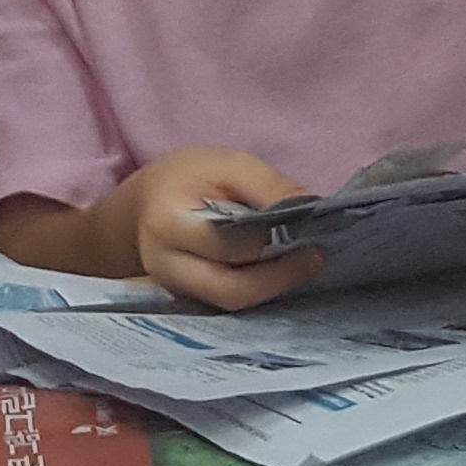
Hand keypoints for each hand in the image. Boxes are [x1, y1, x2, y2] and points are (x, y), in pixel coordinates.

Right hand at [120, 147, 320, 309]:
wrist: (148, 203)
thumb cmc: (186, 177)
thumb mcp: (225, 162)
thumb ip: (266, 183)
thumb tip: (311, 208)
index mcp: (168, 224)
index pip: (228, 244)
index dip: (274, 241)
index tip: (314, 233)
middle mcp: (165, 267)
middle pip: (229, 289)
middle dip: (279, 278)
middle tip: (318, 259)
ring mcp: (174, 290)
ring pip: (231, 302)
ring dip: (274, 287)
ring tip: (306, 265)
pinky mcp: (188, 301)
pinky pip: (229, 302)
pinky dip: (261, 290)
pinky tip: (285, 273)